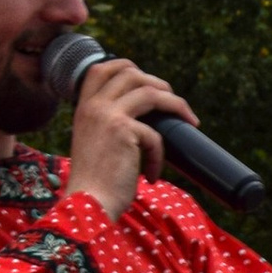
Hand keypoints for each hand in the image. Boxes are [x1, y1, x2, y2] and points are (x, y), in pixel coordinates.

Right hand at [63, 58, 196, 221]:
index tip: (146, 79)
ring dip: (176, 105)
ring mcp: (107, 115)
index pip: (100, 69)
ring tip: (188, 122)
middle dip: (158, 84)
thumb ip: (107, 126)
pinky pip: (155, 135)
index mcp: (83, 108)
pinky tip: (152, 175)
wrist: (86, 206)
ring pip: (151, 93)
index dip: (125, 66)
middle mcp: (93, 106)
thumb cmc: (94, 184)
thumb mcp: (93, 145)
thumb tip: (141, 120)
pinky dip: (159, 156)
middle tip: (175, 103)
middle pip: (130, 73)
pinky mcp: (124, 131)